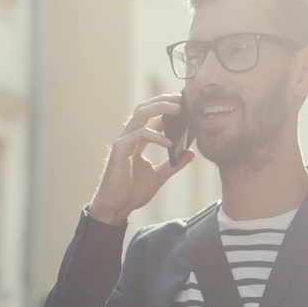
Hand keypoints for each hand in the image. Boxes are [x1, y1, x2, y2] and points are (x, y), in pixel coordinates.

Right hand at [88, 95, 194, 223]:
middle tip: (182, 99)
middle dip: (163, 101)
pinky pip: (139, 135)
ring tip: (178, 109)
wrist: (116, 207)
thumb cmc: (132, 192)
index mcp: (137, 140)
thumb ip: (174, 164)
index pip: (150, 116)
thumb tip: (191, 152)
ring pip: (140, 114)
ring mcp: (123, 141)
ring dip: (160, 108)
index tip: (185, 104)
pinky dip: (156, 136)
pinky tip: (170, 143)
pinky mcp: (120, 150)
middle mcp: (129, 137)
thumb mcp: (159, 176)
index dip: (166, 107)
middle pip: (144, 108)